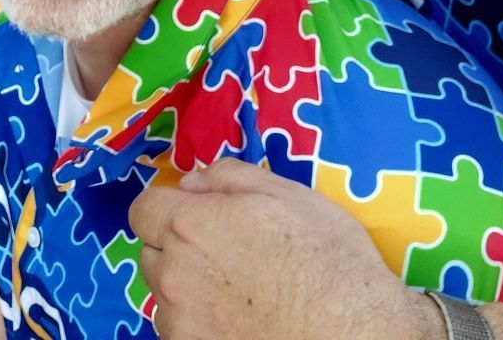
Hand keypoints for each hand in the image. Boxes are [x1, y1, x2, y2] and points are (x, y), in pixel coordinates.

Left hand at [128, 159, 438, 339]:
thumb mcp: (290, 196)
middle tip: (224, 257)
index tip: (194, 218)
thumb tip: (192, 181)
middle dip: (177, 249)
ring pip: (164, 297)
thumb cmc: (330, 262)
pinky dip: (199, 325)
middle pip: (152, 253)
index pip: (142, 209)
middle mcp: (174, 274)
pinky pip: (180, 332)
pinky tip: (238, 322)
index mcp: (190, 225)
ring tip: (236, 294)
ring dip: (187, 291)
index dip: (168, 209)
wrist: (359, 334)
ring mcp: (181, 321)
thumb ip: (229, 178)